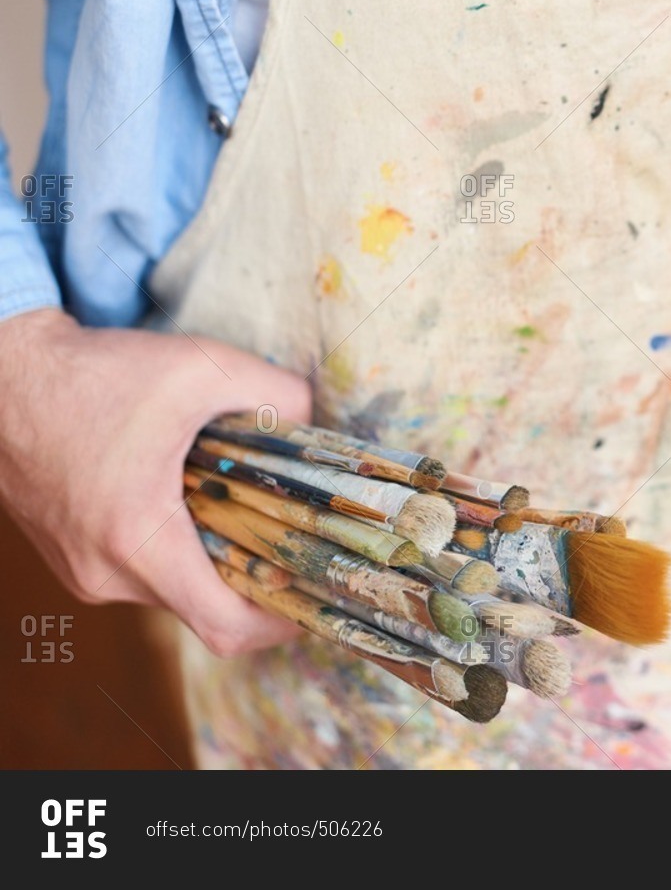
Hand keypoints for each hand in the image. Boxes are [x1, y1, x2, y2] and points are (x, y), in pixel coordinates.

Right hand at [0, 308, 310, 655]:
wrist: (5, 375)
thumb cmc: (95, 374)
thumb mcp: (201, 366)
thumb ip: (273, 394)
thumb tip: (313, 422)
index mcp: (139, 542)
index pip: (224, 627)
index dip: (282, 622)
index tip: (316, 597)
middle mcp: (105, 573)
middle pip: (206, 605)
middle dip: (255, 574)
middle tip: (294, 536)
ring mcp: (83, 571)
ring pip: (175, 586)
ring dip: (214, 554)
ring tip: (240, 503)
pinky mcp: (72, 557)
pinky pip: (143, 569)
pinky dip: (177, 545)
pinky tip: (193, 496)